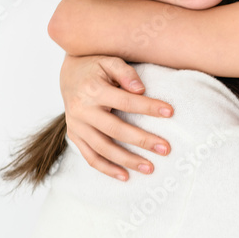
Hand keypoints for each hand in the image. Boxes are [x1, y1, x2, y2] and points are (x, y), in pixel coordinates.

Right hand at [61, 55, 172, 180]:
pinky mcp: (74, 136)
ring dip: (127, 160)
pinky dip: (107, 169)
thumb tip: (140, 90)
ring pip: (103, 148)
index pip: (126, 101)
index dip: (148, 107)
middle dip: (142, 141)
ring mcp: (76, 126)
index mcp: (93, 90)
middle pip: (116, 130)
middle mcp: (82, 110)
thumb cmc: (95, 66)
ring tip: (150, 168)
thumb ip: (125, 73)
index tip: (170, 112)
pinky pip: (90, 157)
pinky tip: (126, 176)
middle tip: (165, 149)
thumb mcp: (110, 61)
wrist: (68, 74)